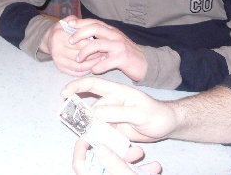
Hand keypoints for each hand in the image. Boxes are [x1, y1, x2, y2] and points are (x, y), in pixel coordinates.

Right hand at [42, 16, 104, 75]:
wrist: (48, 40)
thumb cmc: (62, 29)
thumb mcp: (67, 21)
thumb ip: (79, 22)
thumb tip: (91, 27)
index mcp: (58, 37)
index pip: (80, 43)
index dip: (94, 44)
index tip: (104, 44)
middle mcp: (57, 50)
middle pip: (81, 55)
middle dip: (95, 55)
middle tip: (106, 52)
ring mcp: (58, 61)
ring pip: (80, 66)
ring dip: (93, 64)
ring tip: (102, 59)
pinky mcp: (60, 69)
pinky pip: (77, 73)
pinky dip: (87, 70)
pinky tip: (94, 65)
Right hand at [60, 77, 175, 142]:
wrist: (167, 125)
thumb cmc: (157, 114)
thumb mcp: (140, 113)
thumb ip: (119, 112)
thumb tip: (95, 112)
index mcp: (117, 92)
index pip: (94, 85)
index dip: (77, 86)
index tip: (64, 92)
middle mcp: (111, 103)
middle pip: (90, 106)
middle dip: (77, 114)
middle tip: (68, 123)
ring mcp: (112, 116)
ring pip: (94, 122)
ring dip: (88, 130)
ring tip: (83, 141)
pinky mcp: (114, 128)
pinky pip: (101, 132)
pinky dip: (96, 138)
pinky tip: (93, 145)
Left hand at [69, 20, 147, 81]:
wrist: (145, 64)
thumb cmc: (125, 54)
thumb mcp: (113, 43)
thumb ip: (101, 39)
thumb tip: (81, 37)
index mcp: (111, 31)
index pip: (94, 22)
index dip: (80, 22)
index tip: (68, 23)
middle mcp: (115, 35)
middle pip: (94, 28)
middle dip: (79, 33)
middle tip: (70, 41)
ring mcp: (119, 46)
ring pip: (98, 44)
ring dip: (85, 51)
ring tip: (78, 59)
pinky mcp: (123, 58)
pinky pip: (106, 62)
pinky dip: (98, 66)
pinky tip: (93, 70)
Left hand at [74, 141, 161, 174]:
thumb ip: (114, 163)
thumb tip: (99, 147)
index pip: (79, 165)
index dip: (82, 148)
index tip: (90, 135)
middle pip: (100, 164)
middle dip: (114, 151)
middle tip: (122, 143)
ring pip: (116, 169)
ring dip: (129, 160)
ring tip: (141, 153)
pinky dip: (138, 171)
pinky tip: (153, 167)